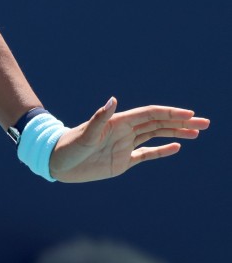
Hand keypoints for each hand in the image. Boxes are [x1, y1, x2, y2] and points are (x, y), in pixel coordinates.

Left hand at [49, 98, 209, 182]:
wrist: (58, 163)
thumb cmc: (69, 146)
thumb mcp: (85, 134)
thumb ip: (100, 118)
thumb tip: (112, 99)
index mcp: (118, 122)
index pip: (149, 115)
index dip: (170, 113)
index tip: (189, 115)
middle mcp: (124, 131)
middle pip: (158, 124)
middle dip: (181, 122)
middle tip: (205, 123)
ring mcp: (125, 145)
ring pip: (156, 136)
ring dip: (176, 133)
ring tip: (197, 132)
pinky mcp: (123, 161)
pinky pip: (146, 154)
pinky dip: (162, 151)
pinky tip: (177, 146)